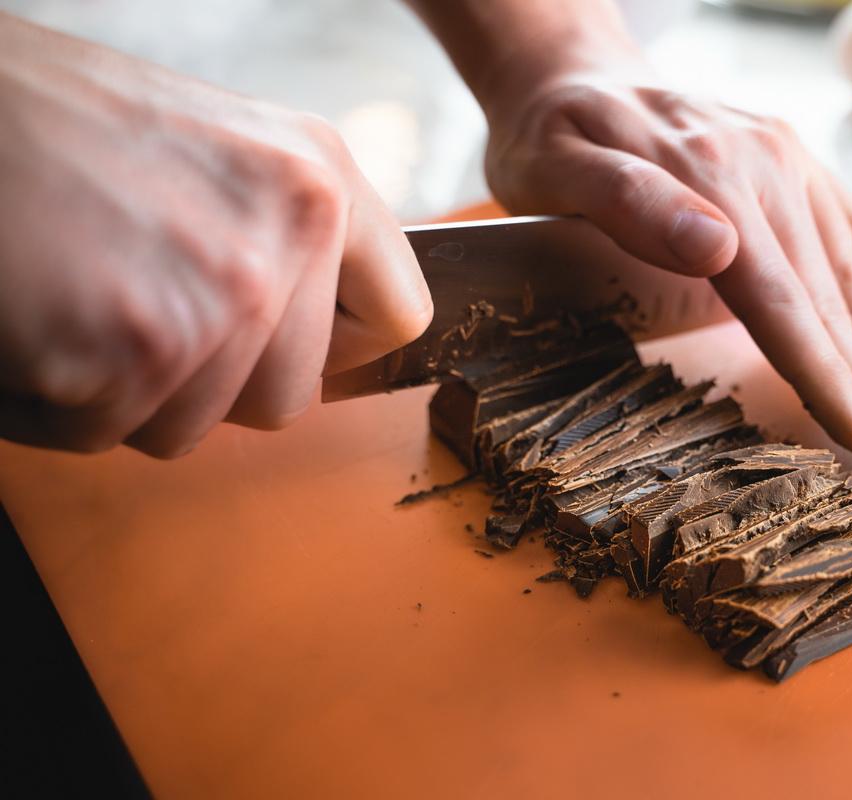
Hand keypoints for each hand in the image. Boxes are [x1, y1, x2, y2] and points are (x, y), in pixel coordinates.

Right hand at [0, 14, 431, 457]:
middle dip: (208, 384)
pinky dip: (49, 403)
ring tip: (72, 297)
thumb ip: (284, 238)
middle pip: (289, 400)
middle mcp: (289, 232)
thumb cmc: (52, 123)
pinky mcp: (134, 351)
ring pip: (193, 430)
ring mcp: (219, 296)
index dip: (338, 352)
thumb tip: (321, 333)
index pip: (399, 320)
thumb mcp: (216, 150)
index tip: (287, 345)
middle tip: (132, 304)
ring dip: (123, 394)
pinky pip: (101, 434)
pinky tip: (30, 321)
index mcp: (319, 175)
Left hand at [481, 70, 851, 491]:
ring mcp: (788, 165)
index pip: (784, 301)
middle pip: (833, 302)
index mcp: (713, 177)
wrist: (568, 66)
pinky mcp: (792, 165)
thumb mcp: (556, 162)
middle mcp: (768, 169)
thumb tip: (718, 247)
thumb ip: (629, 201)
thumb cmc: (548, 132)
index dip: (827, 377)